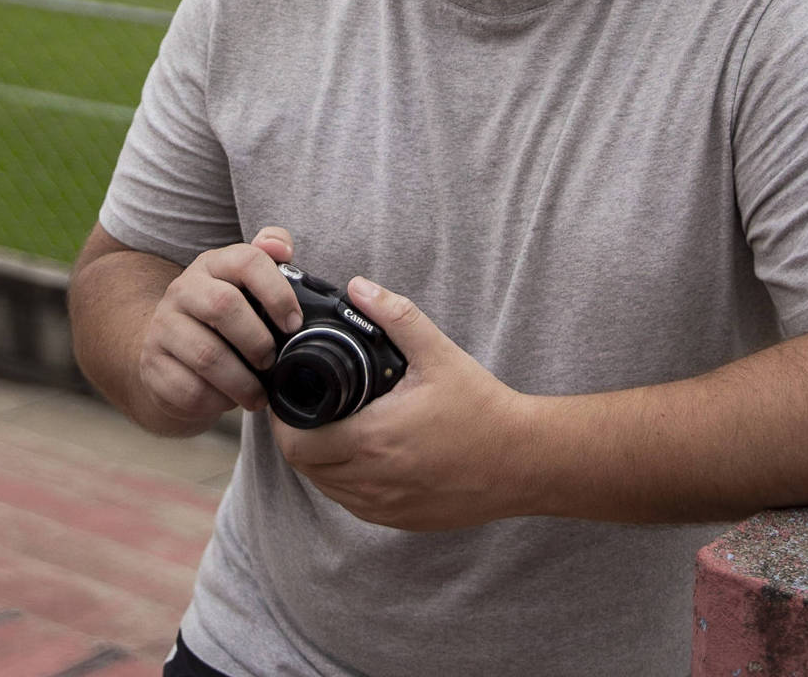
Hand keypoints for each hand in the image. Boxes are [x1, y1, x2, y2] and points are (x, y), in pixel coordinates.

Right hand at [132, 227, 303, 436]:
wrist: (168, 352)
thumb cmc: (221, 320)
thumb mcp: (244, 287)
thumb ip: (268, 259)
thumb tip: (281, 247)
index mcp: (213, 264)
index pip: (246, 260)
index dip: (277, 292)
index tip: (294, 323)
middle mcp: (183, 289)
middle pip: (223, 305)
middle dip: (257, 340)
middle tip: (271, 361)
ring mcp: (162, 327)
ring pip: (207, 355)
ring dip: (242, 381)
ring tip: (257, 393)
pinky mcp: (153, 365)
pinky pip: (190, 389)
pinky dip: (217, 401)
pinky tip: (228, 399)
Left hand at [274, 277, 535, 531]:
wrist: (524, 461)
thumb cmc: (483, 409)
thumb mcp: (438, 354)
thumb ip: (396, 316)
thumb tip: (358, 287)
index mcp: (373, 439)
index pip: (296, 444)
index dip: (283, 422)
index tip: (289, 399)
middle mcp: (372, 480)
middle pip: (304, 468)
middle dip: (297, 438)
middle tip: (305, 410)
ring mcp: (386, 506)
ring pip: (326, 488)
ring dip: (319, 462)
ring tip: (330, 429)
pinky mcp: (401, 520)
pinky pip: (353, 504)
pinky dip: (344, 482)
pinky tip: (359, 456)